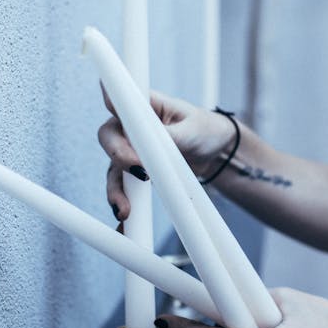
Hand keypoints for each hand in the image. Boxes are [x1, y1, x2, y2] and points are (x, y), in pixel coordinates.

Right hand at [97, 89, 236, 220]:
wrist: (218, 152)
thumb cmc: (206, 129)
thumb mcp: (193, 130)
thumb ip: (170, 135)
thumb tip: (151, 139)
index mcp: (144, 105)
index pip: (118, 105)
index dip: (113, 115)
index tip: (123, 131)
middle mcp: (131, 126)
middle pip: (109, 140)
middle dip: (117, 159)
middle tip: (140, 173)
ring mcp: (131, 150)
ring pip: (113, 169)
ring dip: (116, 190)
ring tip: (125, 210)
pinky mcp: (135, 172)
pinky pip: (123, 188)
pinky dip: (122, 204)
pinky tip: (124, 222)